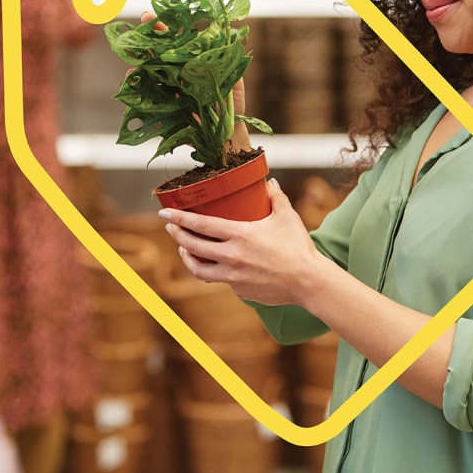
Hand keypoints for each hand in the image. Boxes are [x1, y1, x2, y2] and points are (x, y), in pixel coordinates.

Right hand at [141, 11, 249, 150]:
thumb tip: (225, 39)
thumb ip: (226, 63)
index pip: (177, 44)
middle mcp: (177, 76)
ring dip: (140, 58)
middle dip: (150, 37)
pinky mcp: (161, 109)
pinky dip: (137, 84)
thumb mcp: (233, 83)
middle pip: (159, 53)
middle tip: (143, 20)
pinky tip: (132, 73)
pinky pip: (145, 95)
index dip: (167, 29)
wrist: (227, 137)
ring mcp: (167, 91)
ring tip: (135, 46)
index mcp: (192, 67)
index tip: (155, 14)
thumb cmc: (231, 108)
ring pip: (149, 71)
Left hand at [158, 179, 319, 305]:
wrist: (307, 281)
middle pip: (192, 246)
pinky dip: (215, 271)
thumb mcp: (287, 216)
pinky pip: (220, 279)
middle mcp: (231, 256)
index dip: (180, 218)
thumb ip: (276, 197)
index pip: (201, 225)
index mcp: (240, 234)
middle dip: (177, 235)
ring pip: (198, 269)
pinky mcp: (239, 290)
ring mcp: (233, 276)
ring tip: (183, 249)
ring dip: (187, 257)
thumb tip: (271, 182)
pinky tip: (217, 264)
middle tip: (170, 227)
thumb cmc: (298, 247)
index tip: (165, 213)